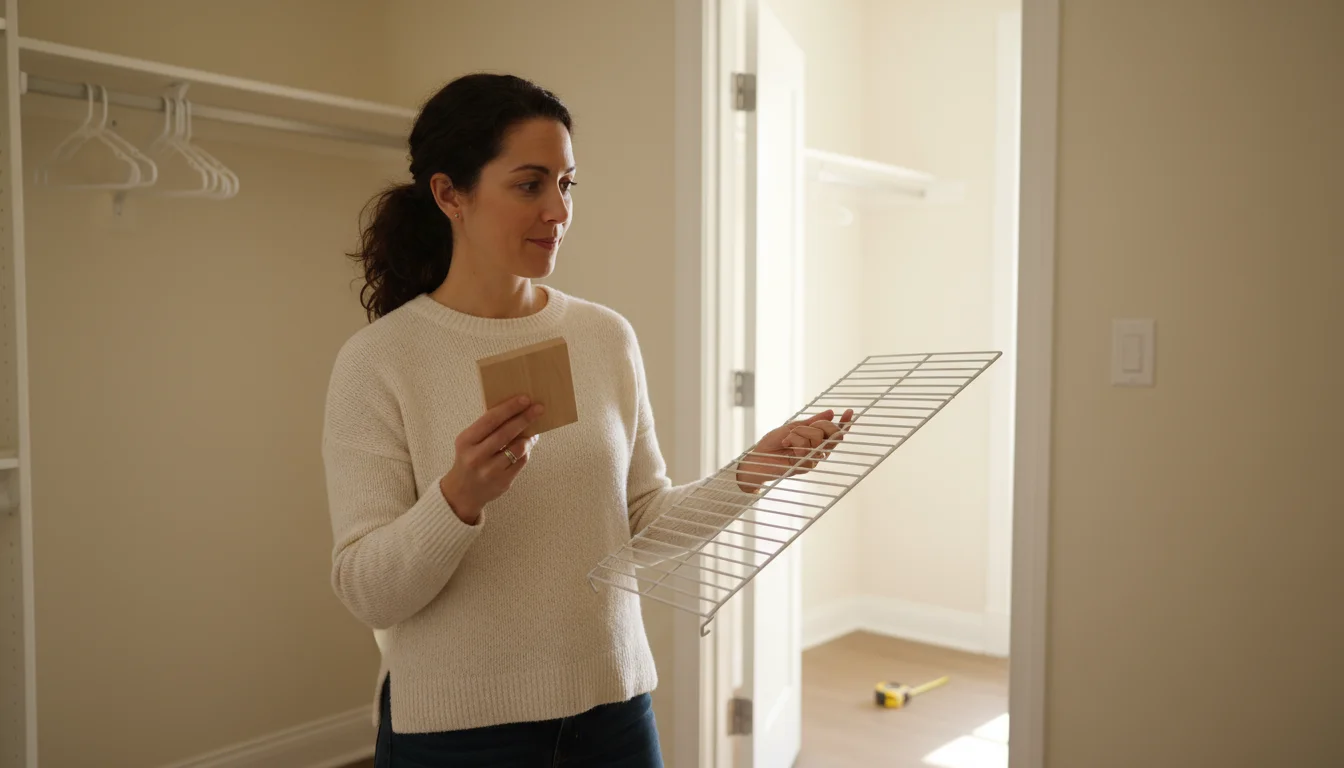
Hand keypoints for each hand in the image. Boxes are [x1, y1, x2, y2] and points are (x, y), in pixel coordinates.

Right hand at [439, 396, 544, 523]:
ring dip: (528, 437)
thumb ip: (488, 428)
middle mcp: (476, 456)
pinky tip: (526, 446)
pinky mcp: (502, 482)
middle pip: (506, 433)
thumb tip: (517, 410)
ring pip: (518, 448)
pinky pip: (521, 462)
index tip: (525, 399)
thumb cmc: (469, 459)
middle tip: (539, 408)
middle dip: (524, 418)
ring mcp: (489, 471)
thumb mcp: (470, 442)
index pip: (490, 420)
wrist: (462, 492)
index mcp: (466, 441)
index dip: (509, 408)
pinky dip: (526, 451)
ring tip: (533, 431)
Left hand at [736, 409, 853, 492]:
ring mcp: (813, 460)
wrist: (757, 458)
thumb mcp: (793, 427)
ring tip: (787, 438)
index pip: (834, 433)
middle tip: (800, 428)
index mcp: (815, 441)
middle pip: (830, 435)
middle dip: (818, 426)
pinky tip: (787, 444)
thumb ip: (812, 422)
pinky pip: (808, 449)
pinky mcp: (806, 466)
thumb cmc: (773, 443)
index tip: (850, 412)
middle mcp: (817, 452)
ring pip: (818, 440)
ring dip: (801, 434)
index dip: (844, 424)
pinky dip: (796, 442)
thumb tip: (831, 412)